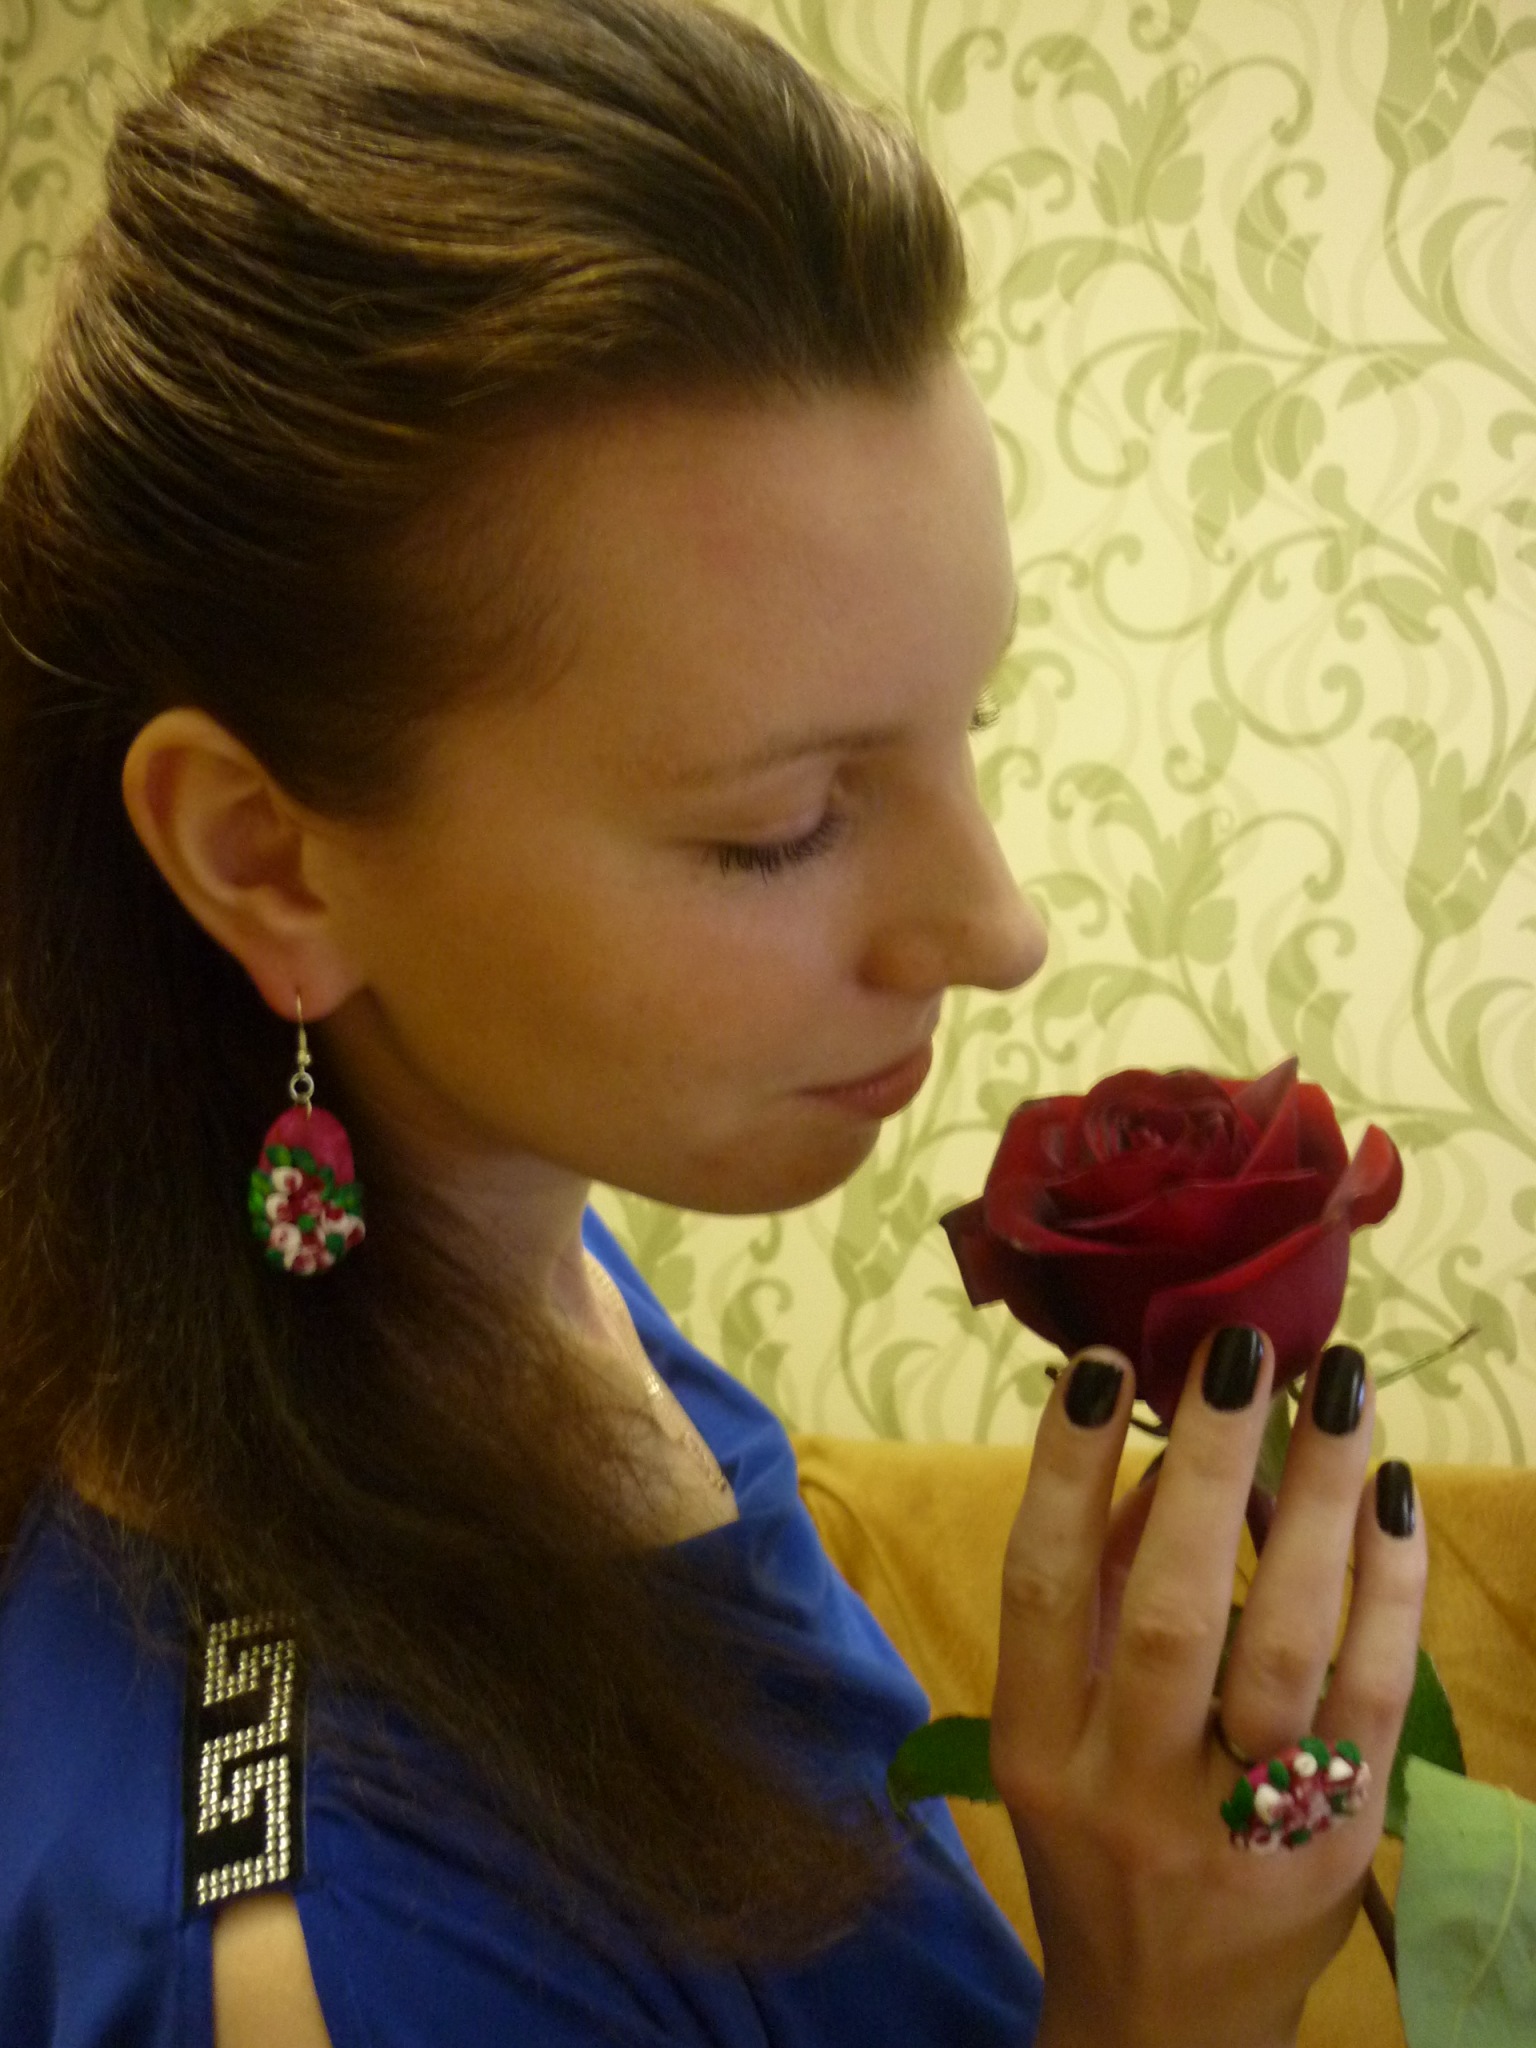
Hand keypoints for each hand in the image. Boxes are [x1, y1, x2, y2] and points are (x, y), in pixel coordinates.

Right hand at [990, 1326, 1425, 2047]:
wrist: (1164, 2023)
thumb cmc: (1092, 1845)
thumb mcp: (1046, 1737)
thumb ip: (1089, 1603)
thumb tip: (1152, 1461)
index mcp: (1036, 1749)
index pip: (1041, 1588)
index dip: (1067, 1470)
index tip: (1102, 1363)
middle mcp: (1126, 1789)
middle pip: (1171, 1613)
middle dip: (1209, 1468)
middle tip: (1246, 1351)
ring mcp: (1240, 1828)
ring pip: (1289, 1650)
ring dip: (1318, 1506)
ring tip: (1342, 1394)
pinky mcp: (1339, 1848)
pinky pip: (1376, 1701)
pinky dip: (1389, 1588)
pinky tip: (1392, 1495)